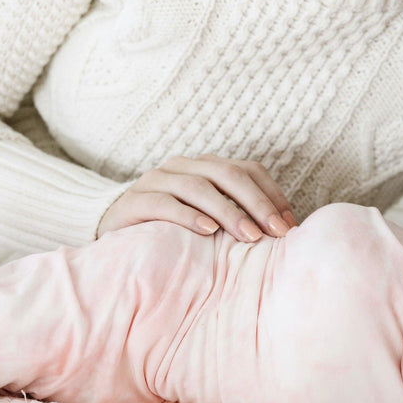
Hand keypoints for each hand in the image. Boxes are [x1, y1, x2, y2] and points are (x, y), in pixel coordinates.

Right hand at [96, 154, 297, 241]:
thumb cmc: (170, 230)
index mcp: (206, 166)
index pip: (248, 170)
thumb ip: (238, 217)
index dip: (272, 195)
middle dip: (257, 203)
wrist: (112, 232)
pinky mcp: (133, 201)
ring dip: (228, 212)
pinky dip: (188, 216)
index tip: (290, 226)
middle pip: (227, 174)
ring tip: (249, 237)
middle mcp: (183, 166)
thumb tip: (284, 234)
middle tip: (276, 233)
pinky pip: (164, 203)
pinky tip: (207, 232)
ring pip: (198, 186)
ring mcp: (156, 180)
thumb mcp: (208, 220)